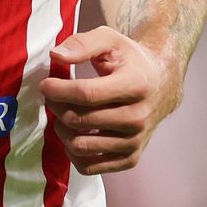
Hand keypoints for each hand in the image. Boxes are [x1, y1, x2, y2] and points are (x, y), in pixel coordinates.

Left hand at [38, 26, 179, 175]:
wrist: (161, 85)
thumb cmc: (130, 61)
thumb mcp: (110, 40)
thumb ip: (82, 43)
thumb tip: (56, 56)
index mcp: (135, 85)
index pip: (86, 94)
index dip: (58, 90)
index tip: (45, 85)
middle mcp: (138, 117)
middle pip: (80, 120)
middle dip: (57, 107)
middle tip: (53, 98)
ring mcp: (135, 141)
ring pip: (81, 146)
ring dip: (62, 130)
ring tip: (63, 114)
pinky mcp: (130, 158)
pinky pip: (89, 166)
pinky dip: (73, 152)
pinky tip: (73, 134)